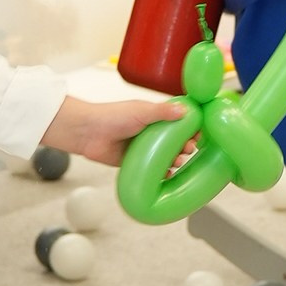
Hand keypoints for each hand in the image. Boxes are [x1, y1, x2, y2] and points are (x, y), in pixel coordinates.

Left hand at [39, 90, 181, 165]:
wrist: (88, 133)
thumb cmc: (112, 116)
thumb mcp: (141, 111)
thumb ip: (163, 111)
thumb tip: (186, 110)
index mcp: (153, 116)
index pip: (178, 121)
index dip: (190, 128)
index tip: (198, 134)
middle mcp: (150, 131)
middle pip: (175, 140)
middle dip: (185, 145)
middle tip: (188, 149)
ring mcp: (142, 146)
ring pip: (165, 155)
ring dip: (175, 159)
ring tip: (177, 162)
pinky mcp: (134, 161)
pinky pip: (152, 168)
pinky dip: (161, 172)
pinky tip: (168, 175)